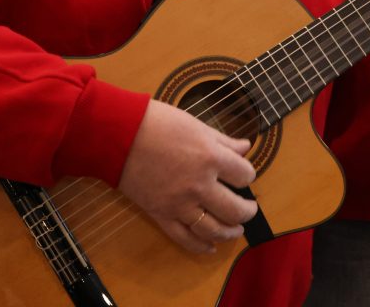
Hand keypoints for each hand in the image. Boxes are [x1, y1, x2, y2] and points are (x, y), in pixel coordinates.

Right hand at [117, 100, 257, 253]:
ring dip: (230, 232)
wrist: (120, 135)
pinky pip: (185, 238)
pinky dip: (200, 247)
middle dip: (247, 211)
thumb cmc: (158, 122)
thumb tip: (245, 147)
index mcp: (211, 158)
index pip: (245, 175)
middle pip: (235, 209)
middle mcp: (200, 185)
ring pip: (214, 229)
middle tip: (250, 209)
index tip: (244, 174)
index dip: (248, 175)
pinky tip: (210, 247)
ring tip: (236, 230)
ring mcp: (181, 204)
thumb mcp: (197, 125)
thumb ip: (224, 141)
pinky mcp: (162, 215)